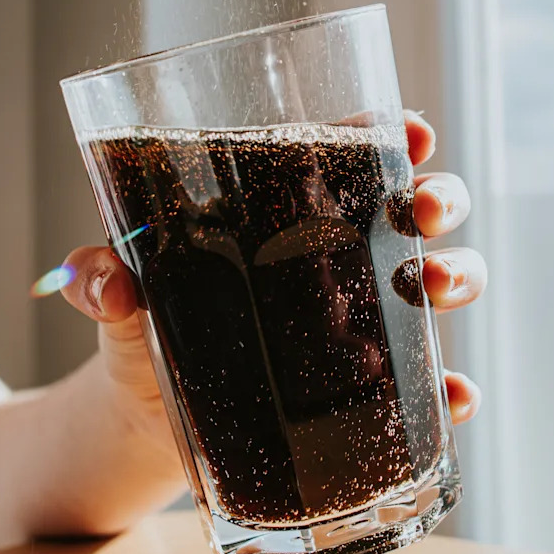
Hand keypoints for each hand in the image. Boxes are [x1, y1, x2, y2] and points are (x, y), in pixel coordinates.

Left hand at [61, 110, 485, 449]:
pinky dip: (447, 388)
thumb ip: (98, 278)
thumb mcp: (117, 299)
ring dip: (455, 274)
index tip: (409, 133)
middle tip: (422, 211)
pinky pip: (422, 382)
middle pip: (408, 209)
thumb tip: (107, 285)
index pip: (344, 157)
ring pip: (432, 281)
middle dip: (436, 198)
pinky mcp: (361, 387)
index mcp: (276, 216)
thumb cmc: (140, 334)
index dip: (388, 136)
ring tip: (435, 286)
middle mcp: (327, 259)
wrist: (147, 421)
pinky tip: (452, 395)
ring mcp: (353, 320)